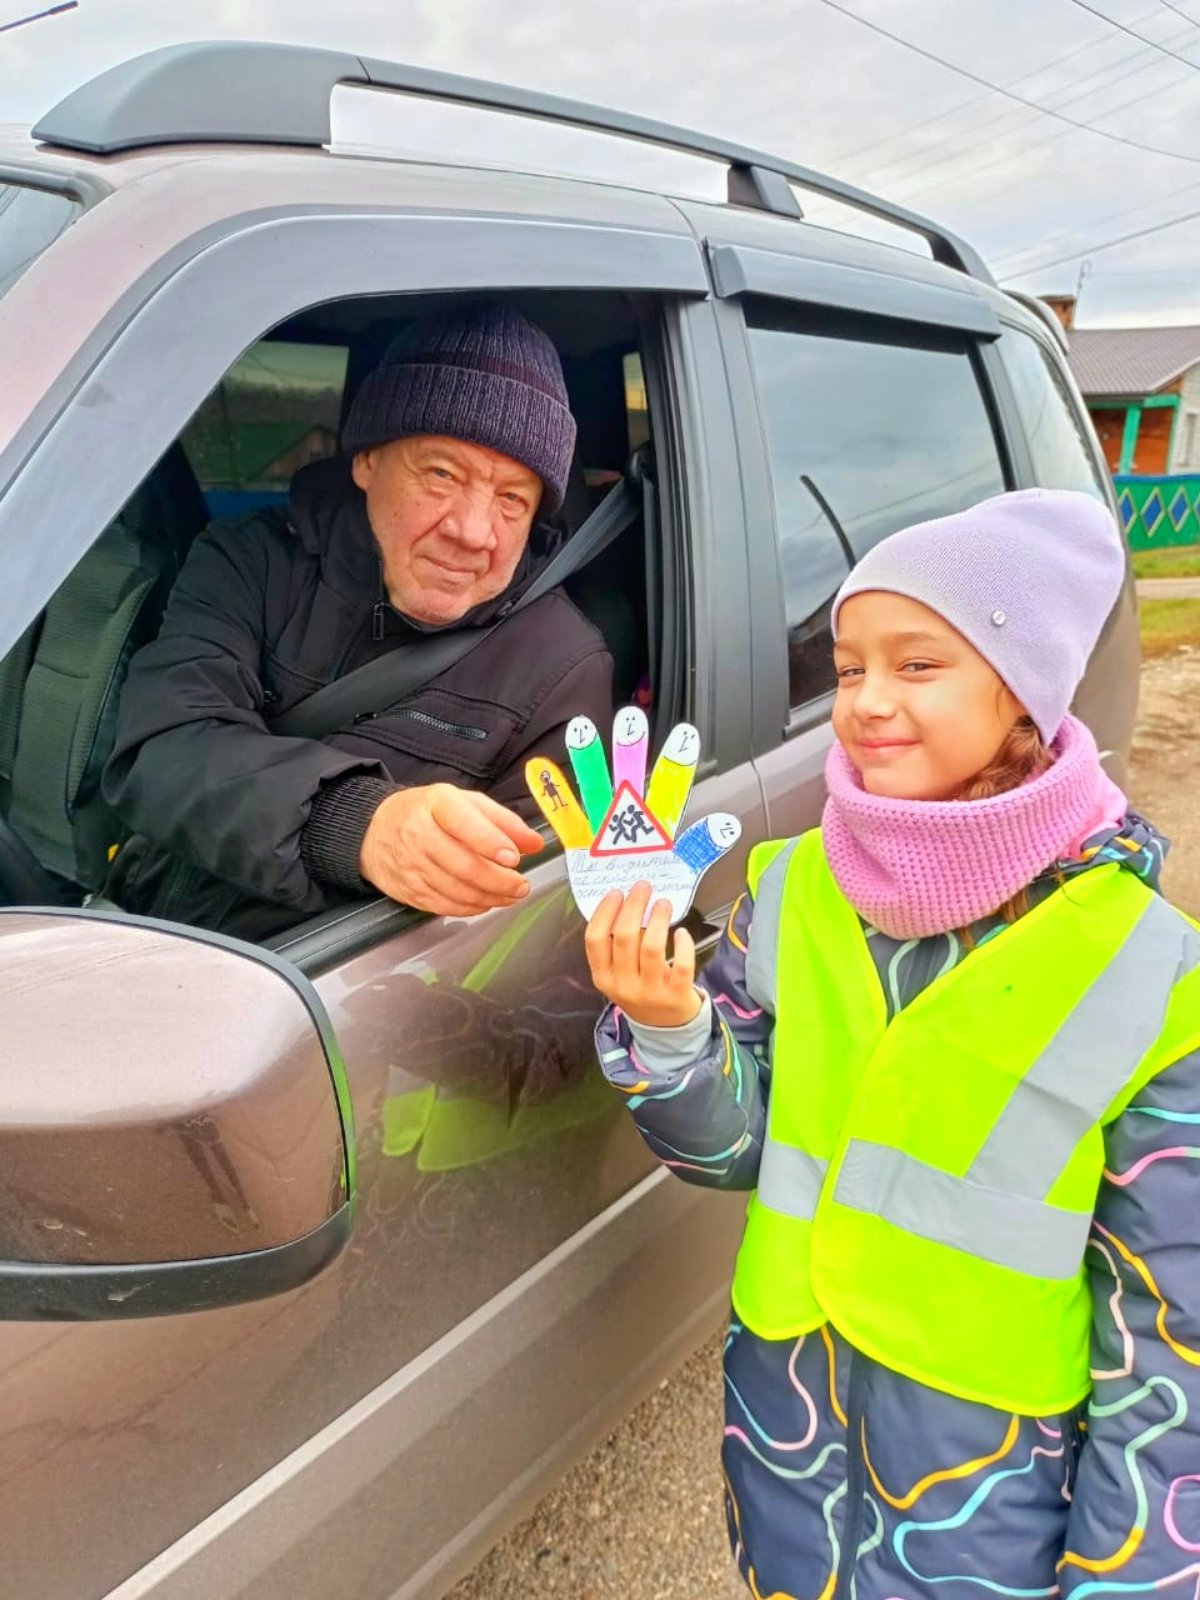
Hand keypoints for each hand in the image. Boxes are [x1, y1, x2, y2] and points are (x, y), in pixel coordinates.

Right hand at [359, 784, 543, 916]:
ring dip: (491, 898)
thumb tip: (535, 843)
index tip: (513, 858)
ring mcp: (411, 865)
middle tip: (521, 884)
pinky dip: (471, 908)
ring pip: (457, 891)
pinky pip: (444, 906)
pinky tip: (486, 902)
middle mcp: (420, 834)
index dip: (491, 842)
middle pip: (464, 866)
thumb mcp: (466, 803)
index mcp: (437, 804)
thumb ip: (504, 821)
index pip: (464, 823)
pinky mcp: (408, 890)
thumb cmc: (429, 814)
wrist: (376, 831)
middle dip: (500, 881)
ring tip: (511, 894)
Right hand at [526, 710, 741, 923]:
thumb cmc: (658, 891)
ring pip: (595, 788)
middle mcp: (629, 819)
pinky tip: (538, 770)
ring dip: (588, 762)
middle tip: (630, 721)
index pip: (670, 788)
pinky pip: (564, 818)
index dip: (676, 764)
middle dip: (630, 750)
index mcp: (657, 825)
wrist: (632, 919)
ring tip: (581, 731)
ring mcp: (603, 828)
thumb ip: (702, 845)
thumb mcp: (685, 870)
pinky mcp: (581, 844)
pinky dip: (552, 796)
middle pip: (630, 777)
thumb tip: (728, 826)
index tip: (685, 735)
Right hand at [585, 881, 702, 1027]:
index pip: (595, 940)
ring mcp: (650, 992)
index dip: (605, 912)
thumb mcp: (617, 975)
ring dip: (658, 919)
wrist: (665, 1028)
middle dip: (634, 906)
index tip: (616, 893)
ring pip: (652, 947)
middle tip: (643, 888)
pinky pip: (681, 964)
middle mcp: (624, 985)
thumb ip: (616, 947)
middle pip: (625, 937)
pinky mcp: (677, 994)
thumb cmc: (640, 990)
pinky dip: (683, 945)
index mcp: (603, 977)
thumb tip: (626, 903)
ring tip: (663, 904)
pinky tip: (682, 932)